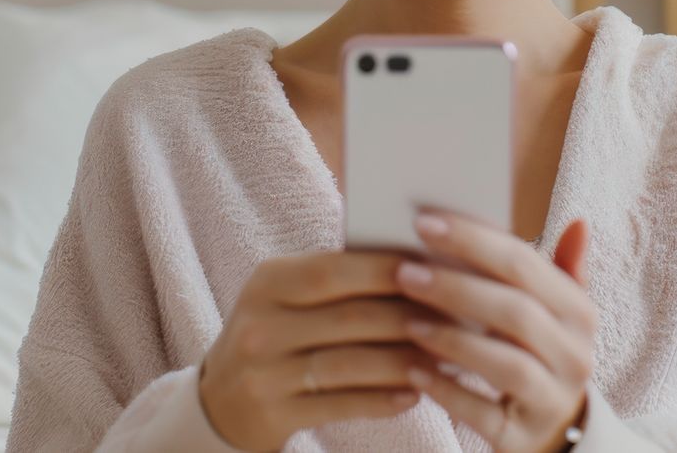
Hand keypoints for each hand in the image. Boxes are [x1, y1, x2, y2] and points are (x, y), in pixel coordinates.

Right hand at [198, 250, 442, 450]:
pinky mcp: (272, 413)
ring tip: (443, 359)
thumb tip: (417, 264)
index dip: (386, 270)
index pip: (333, 270)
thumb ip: (337, 279)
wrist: (220, 400)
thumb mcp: (288, 297)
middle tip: (456, 319)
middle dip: (408, 318)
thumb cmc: (277, 333)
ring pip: (348, 364)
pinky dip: (381, 400)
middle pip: (348, 318)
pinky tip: (414, 394)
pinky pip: (339, 405)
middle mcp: (260, 325)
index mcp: (268, 281)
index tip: (436, 270)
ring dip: (402, 362)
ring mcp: (263, 373)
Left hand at [394, 210, 597, 452]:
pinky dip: (448, 391)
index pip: (525, 266)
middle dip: (456, 288)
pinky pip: (483, 413)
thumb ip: (557, 267)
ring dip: (453, 340)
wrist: (558, 433)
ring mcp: (551, 399)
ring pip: (506, 364)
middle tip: (405, 272)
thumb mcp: (556, 312)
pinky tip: (414, 372)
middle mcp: (575, 355)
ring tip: (407, 322)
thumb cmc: (541, 353)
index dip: (474, 241)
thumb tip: (578, 221)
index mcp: (579, 312)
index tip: (423, 223)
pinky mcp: (522, 437)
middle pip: (516, 312)